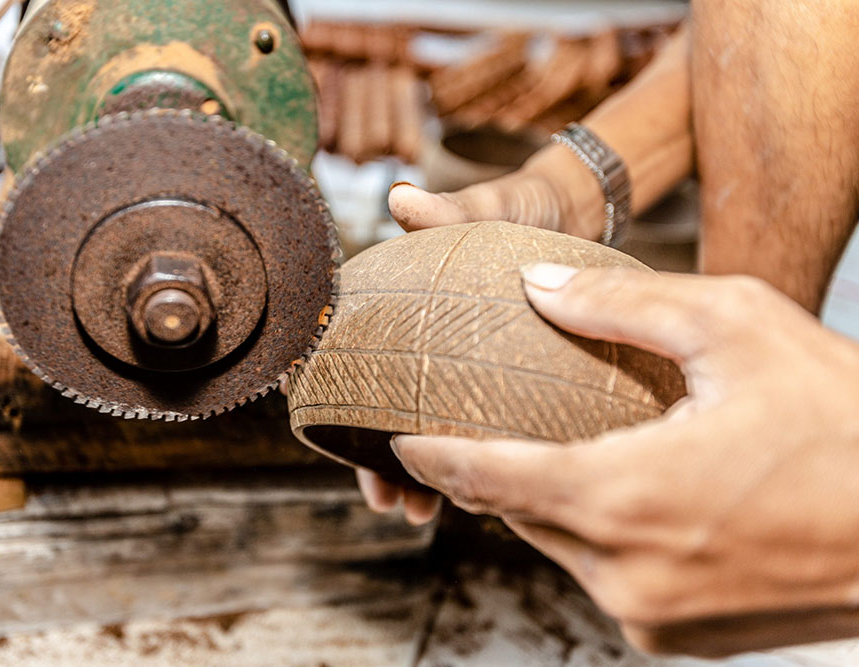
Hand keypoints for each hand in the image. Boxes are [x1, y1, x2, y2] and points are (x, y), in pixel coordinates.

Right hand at [361, 170, 571, 520]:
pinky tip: (483, 485)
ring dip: (427, 471)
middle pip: (390, 408)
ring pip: (432, 425)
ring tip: (424, 510)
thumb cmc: (521, 204)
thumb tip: (401, 196)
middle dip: (385, 461)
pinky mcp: (504, 371)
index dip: (339, 403)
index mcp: (407, 302)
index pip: (357, 356)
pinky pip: (483, 421)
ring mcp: (463, 359)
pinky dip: (476, 454)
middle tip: (392, 501)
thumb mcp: (486, 206)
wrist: (574, 210)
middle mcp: (428, 339)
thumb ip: (447, 211)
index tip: (342, 447)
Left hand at [390, 263, 858, 655]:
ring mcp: (652, 614)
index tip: (397, 440)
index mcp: (626, 496)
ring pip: (560, 545)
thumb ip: (623, 304)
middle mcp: (626, 571)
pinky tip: (616, 490)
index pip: (490, 477)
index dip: (435, 456)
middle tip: (470, 425)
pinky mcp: (679, 634)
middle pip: (520, 512)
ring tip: (544, 448)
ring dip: (546, 500)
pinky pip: (605, 575)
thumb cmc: (845, 418)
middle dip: (490, 470)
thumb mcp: (737, 326)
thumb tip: (535, 284)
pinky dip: (595, 532)